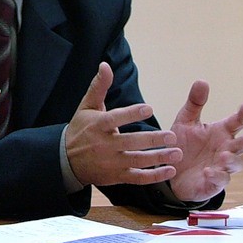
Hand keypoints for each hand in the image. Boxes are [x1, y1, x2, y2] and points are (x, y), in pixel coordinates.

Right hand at [65, 62, 182, 186]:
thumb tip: (105, 65)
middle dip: (152, 140)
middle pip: (131, 142)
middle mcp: (104, 145)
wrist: (66, 161)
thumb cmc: (80, 129)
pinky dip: (154, 176)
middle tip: (172, 136)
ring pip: (137, 160)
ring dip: (158, 158)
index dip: (132, 114)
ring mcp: (111, 163)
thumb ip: (99, 86)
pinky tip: (169, 171)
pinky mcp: (116, 176)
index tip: (149, 109)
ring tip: (177, 154)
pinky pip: (137, 178)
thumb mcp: (87, 106)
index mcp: (98, 125)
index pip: (116, 118)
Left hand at [168, 80, 242, 201]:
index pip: (239, 121)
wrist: (170, 171)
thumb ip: (194, 103)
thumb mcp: (185, 121)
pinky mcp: (213, 183)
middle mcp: (226, 148)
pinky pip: (220, 181)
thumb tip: (202, 81)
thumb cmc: (184, 144)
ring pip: (237, 164)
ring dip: (232, 160)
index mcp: (222, 131)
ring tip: (223, 156)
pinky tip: (209, 172)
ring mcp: (222, 167)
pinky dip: (217, 177)